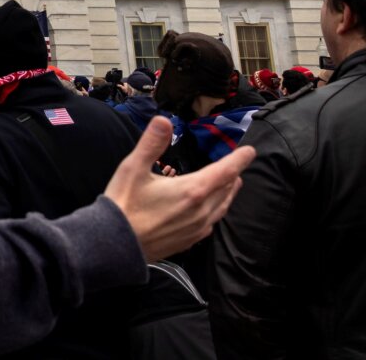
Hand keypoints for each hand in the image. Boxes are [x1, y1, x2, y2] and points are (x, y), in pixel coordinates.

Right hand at [104, 116, 253, 261]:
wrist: (116, 244)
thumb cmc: (123, 204)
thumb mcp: (132, 168)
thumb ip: (151, 143)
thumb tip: (163, 120)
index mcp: (192, 190)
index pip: (226, 171)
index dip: (239, 159)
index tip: (250, 151)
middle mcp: (201, 210)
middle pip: (227, 189)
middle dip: (233, 175)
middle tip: (236, 165)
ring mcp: (197, 228)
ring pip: (222, 207)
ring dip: (228, 192)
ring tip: (231, 184)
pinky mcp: (190, 240)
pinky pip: (212, 222)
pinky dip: (216, 209)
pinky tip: (209, 210)